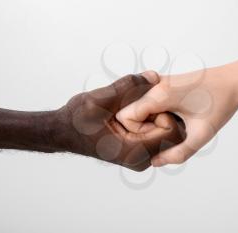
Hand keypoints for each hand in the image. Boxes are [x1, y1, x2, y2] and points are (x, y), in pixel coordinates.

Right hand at [55, 74, 185, 170]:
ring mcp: (140, 159)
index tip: (145, 102)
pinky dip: (151, 121)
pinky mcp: (138, 154)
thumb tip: (154, 76)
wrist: (65, 132)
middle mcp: (140, 160)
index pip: (172, 132)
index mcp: (133, 152)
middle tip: (139, 103)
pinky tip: (134, 114)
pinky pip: (157, 136)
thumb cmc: (77, 119)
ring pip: (166, 135)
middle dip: (160, 114)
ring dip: (155, 117)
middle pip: (172, 135)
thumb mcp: (98, 100)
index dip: (163, 112)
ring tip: (134, 108)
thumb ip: (127, 87)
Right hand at [116, 61, 237, 166]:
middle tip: (168, 129)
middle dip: (143, 127)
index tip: (160, 135)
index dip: (138, 133)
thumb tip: (155, 162)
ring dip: (149, 118)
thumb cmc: (220, 104)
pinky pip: (147, 98)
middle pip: (129, 111)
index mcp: (159, 94)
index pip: (125, 117)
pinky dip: (153, 110)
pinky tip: (172, 114)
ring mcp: (158, 80)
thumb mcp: (201, 134)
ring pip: (137, 105)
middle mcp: (154, 84)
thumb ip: (177, 153)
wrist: (234, 81)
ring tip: (173, 121)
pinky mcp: (164, 80)